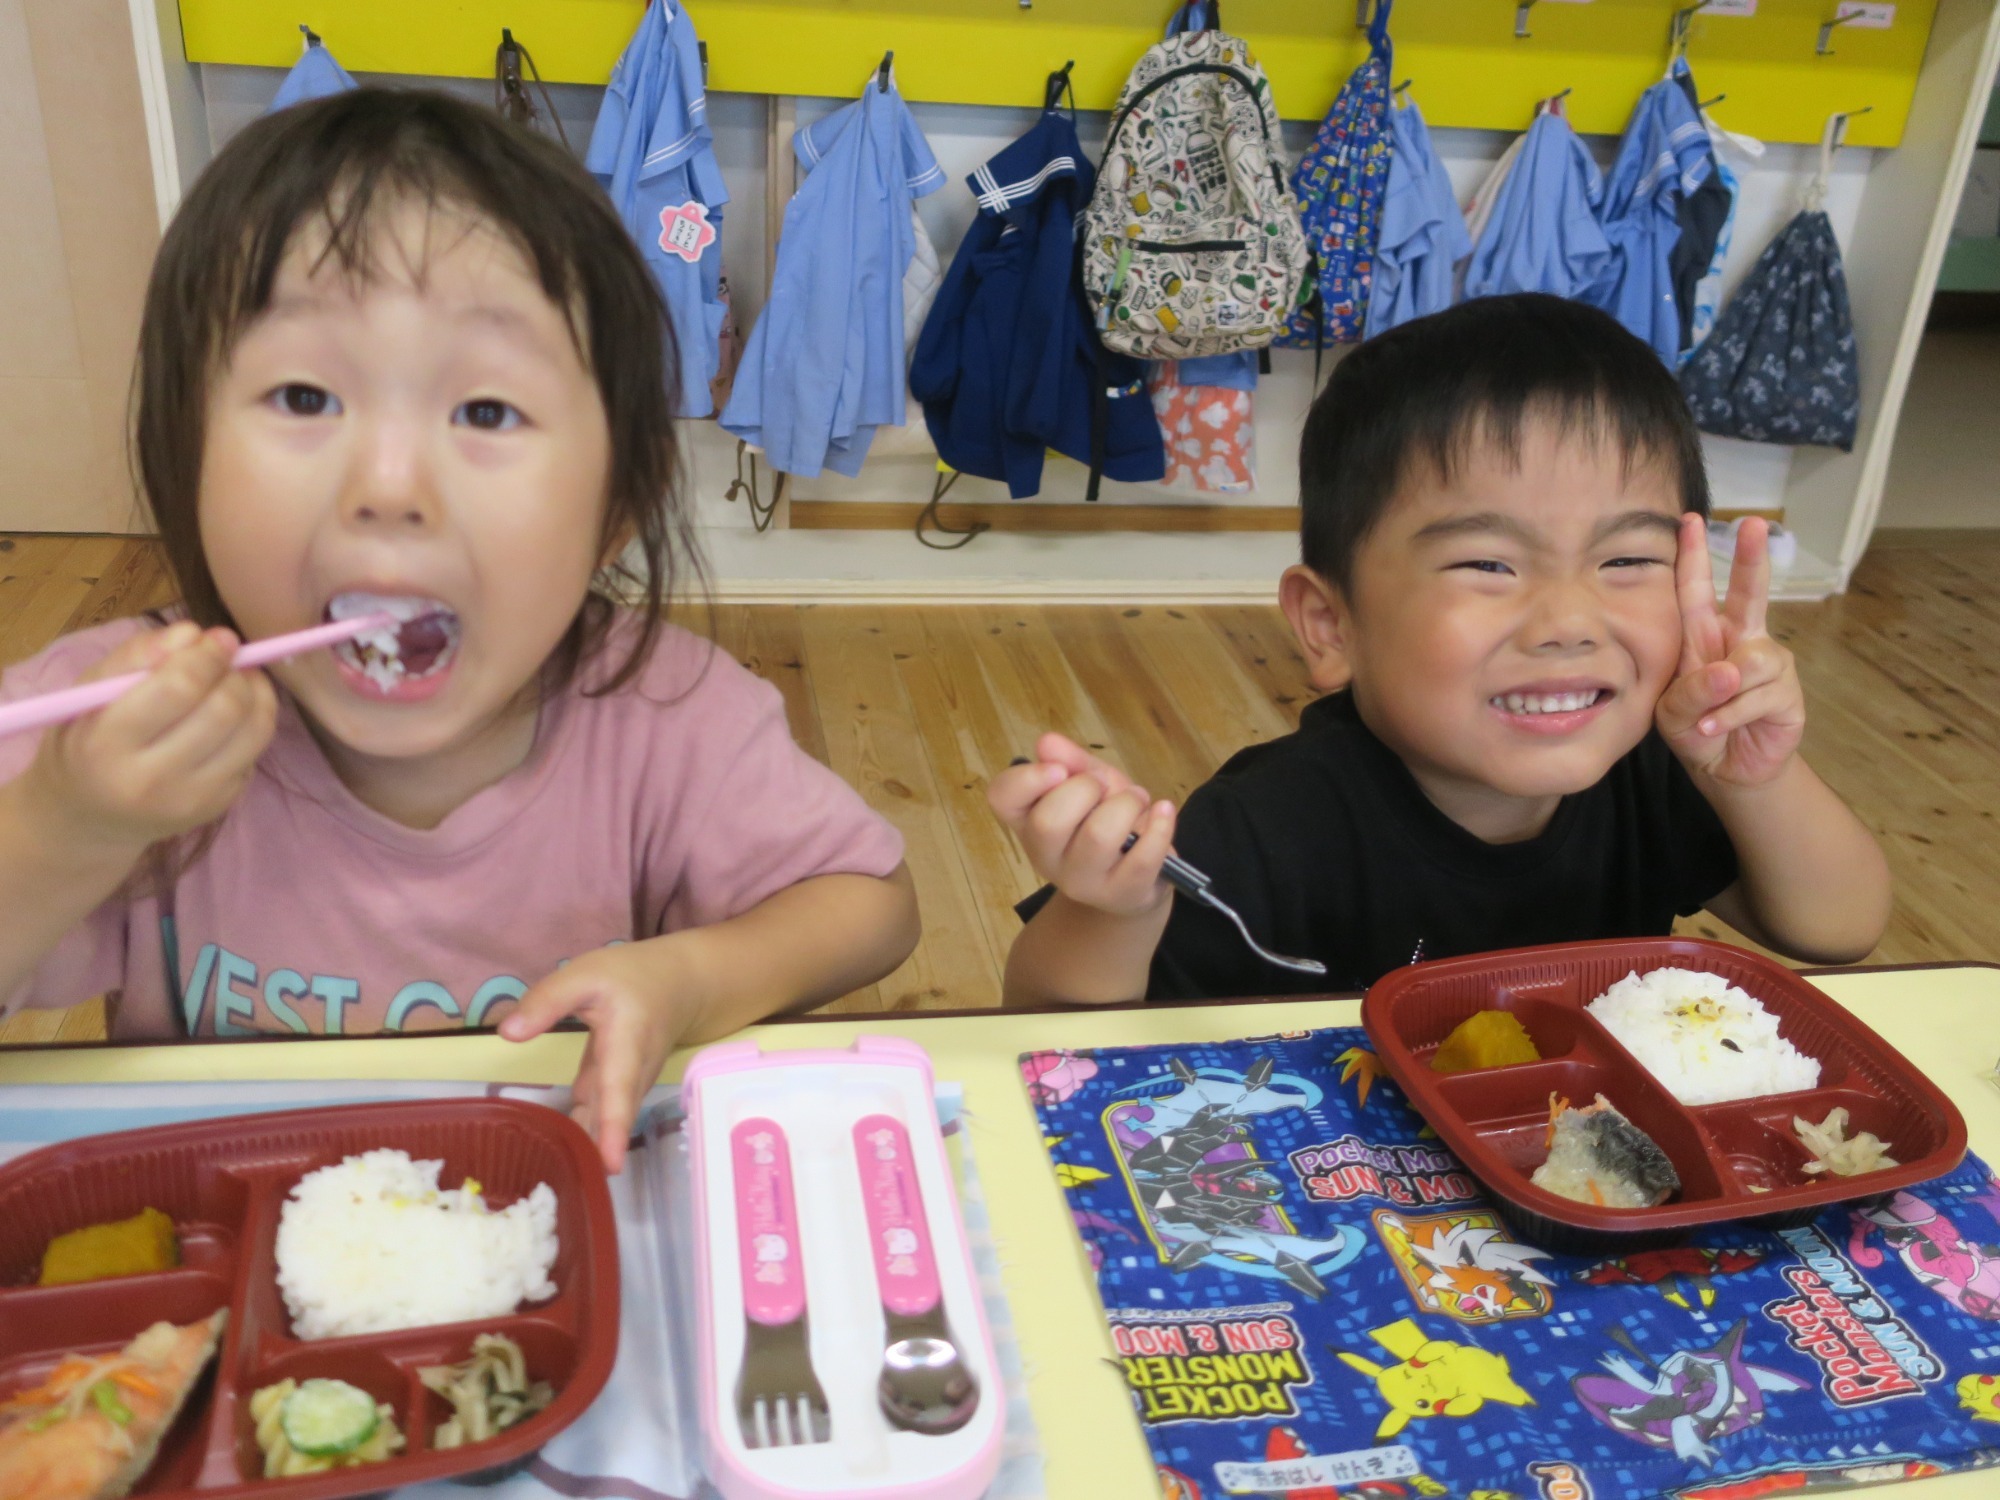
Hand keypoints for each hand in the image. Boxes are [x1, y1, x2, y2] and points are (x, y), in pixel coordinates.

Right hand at [23, 621, 276, 853]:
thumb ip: (135, 656)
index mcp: (106, 744)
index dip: (208, 655)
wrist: (89, 814)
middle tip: (227, 659)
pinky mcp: (218, 807)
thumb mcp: (90, 691)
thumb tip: (193, 632)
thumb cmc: (86, 739)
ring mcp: (190, 800)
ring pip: (253, 732)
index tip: (218, 637)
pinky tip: (232, 714)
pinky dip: (254, 723)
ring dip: (256, 693)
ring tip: (238, 678)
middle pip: (224, 710)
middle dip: (234, 673)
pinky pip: (255, 753)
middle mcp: (151, 780)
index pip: (178, 689)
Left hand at [499, 939, 698, 1173]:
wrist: (679, 982)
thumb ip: (546, 1001)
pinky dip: (585, 1133)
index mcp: (625, 1043)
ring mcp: (628, 1082)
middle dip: (597, 1153)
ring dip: (589, 1148)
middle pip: (614, 1117)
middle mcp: (632, 1071)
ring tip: (563, 1182)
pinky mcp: (618, 1085)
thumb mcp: (585, 975)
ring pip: (607, 1120)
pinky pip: (601, 1114)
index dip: (613, 1127)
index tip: (610, 1165)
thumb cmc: (632, 976)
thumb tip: (507, 1034)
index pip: (619, 1089)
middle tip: (571, 1189)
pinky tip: (562, 1152)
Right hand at [986, 731, 1175, 916]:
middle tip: (1105, 788)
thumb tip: (1047, 743)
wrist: (1134, 880)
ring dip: (1126, 804)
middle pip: (1049, 821)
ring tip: (1137, 800)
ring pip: (1098, 836)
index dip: (1028, 778)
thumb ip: (1072, 762)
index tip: (1059, 770)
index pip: (1002, 798)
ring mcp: (1081, 882)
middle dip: (1087, 788)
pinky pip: (1142, 858)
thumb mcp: (1091, 784)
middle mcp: (1045, 857)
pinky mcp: (1120, 895)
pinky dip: (1159, 826)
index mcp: (1027, 821)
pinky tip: (1163, 812)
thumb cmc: (1105, 821)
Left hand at [1656, 515, 1804, 787]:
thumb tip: (1730, 672)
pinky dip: (1729, 717)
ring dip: (1721, 696)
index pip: (1696, 591)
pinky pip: (1755, 697)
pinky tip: (1715, 731)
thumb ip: (1691, 691)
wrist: (1727, 769)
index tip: (1690, 519)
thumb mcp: (1674, 712)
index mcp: (1705, 636)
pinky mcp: (1786, 692)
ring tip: (1706, 721)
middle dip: (1751, 559)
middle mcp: (1741, 640)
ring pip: (1748, 664)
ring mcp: (1768, 664)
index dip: (1694, 556)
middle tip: (1754, 525)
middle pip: (1750, 594)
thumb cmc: (1696, 729)